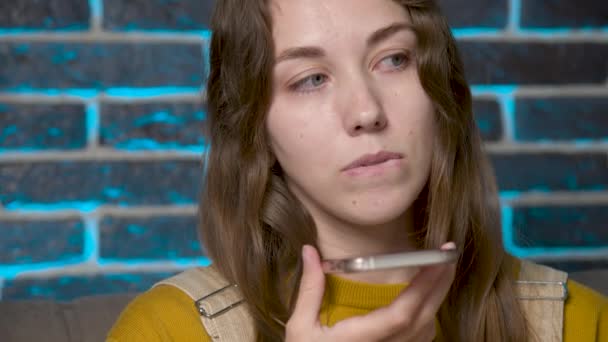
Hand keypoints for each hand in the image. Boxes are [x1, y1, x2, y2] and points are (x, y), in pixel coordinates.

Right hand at [285, 243, 456, 341]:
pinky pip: (419, 339)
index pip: (400, 315)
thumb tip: (310, 251)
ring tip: (439, 271)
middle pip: (423, 319)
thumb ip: (309, 289)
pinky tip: (424, 300)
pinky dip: (427, 316)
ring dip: (436, 300)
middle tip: (448, 254)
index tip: (434, 259)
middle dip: (440, 285)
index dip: (422, 288)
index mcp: (359, 339)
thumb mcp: (300, 327)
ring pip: (426, 331)